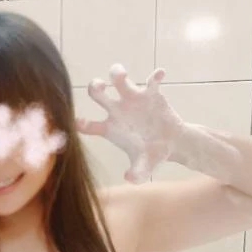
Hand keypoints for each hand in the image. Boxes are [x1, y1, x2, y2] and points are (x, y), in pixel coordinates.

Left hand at [76, 64, 184, 183]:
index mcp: (109, 128)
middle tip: (101, 87)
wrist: (172, 144)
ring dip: (118, 74)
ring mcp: (132, 99)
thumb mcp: (144, 168)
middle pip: (97, 94)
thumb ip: (137, 174)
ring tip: (121, 74)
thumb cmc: (152, 154)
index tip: (78, 122)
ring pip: (119, 80)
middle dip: (95, 87)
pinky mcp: (151, 94)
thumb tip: (130, 178)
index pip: (88, 126)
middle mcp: (117, 110)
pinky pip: (151, 81)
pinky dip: (155, 76)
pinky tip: (160, 74)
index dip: (81, 124)